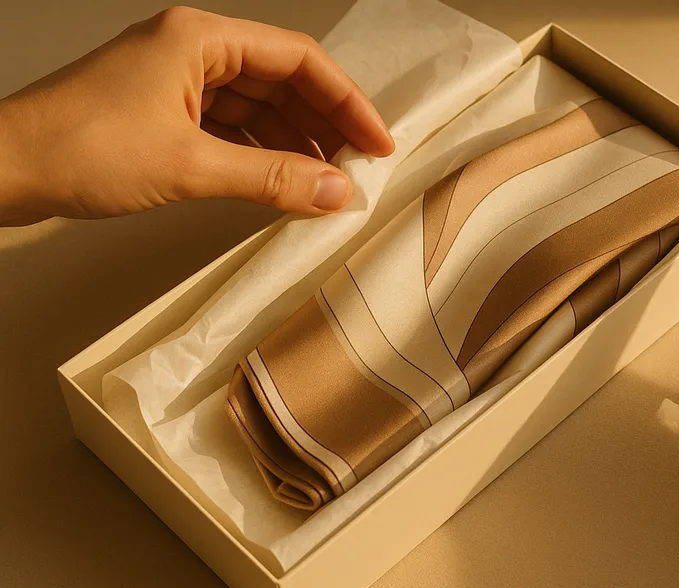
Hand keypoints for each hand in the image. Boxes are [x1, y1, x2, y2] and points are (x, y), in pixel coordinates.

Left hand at [0, 7, 393, 225]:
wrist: (0, 169)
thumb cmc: (76, 149)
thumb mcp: (188, 166)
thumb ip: (271, 178)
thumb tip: (338, 193)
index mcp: (200, 39)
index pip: (298, 60)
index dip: (346, 101)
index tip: (377, 142)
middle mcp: (191, 51)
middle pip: (282, 81)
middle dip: (324, 126)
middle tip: (359, 168)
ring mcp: (175, 82)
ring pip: (258, 107)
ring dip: (295, 144)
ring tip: (327, 184)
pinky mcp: (162, 113)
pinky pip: (231, 128)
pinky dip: (260, 154)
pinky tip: (282, 183)